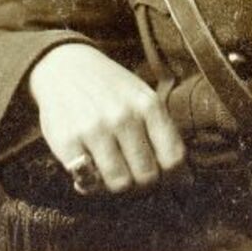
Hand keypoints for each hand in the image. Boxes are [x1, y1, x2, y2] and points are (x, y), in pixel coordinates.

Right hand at [28, 43, 185, 193]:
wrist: (64, 66)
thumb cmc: (110, 88)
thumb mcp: (142, 97)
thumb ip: (163, 134)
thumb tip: (187, 182)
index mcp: (148, 104)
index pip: (173, 159)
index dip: (171, 176)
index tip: (160, 174)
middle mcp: (123, 116)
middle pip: (147, 177)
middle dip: (142, 183)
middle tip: (132, 172)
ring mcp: (94, 129)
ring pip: (120, 184)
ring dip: (116, 184)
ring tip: (111, 170)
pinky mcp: (67, 141)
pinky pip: (88, 183)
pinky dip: (90, 184)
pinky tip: (90, 168)